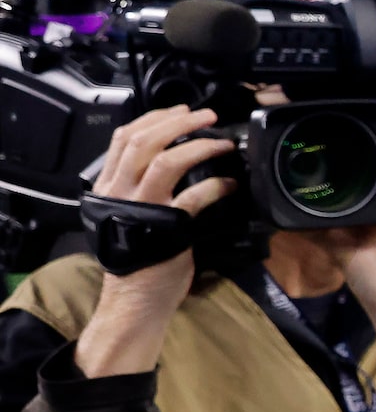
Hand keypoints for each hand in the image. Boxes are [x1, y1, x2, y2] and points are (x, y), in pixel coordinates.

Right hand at [74, 105, 237, 377]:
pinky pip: (193, 196)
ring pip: (165, 159)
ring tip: (222, 143)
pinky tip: (230, 184)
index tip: (182, 112)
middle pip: (143, 140)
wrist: (134, 300)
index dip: (154, 118)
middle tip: (207, 116)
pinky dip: (216, 186)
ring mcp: (140, 207)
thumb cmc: (138, 258)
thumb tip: (173, 159)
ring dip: (198, 144)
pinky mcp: (166, 226)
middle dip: (178, 122)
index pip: (124, 138)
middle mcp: (119, 192)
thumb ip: (141, 187)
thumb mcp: (128, 214)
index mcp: (109, 186)